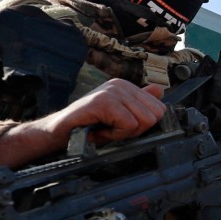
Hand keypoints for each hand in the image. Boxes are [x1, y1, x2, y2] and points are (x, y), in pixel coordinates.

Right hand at [0, 78, 164, 166]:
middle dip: (136, 130)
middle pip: (155, 116)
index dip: (142, 126)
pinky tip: (99, 130)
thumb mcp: (119, 116)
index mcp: (127, 87)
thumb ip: (138, 103)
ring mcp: (112, 91)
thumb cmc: (89, 126)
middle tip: (112, 129)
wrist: (60, 132)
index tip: (120, 126)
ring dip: (124, 133)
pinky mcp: (103, 102)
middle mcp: (121, 85)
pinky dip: (115, 135)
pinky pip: (128, 125)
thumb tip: (160, 91)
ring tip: (105, 129)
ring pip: (143, 121)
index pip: (159, 109)